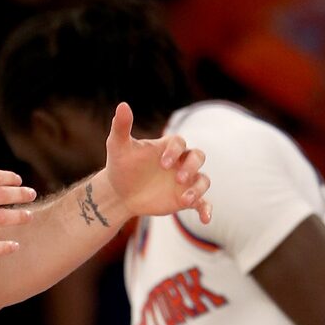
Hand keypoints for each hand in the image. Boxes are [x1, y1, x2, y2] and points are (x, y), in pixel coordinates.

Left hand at [105, 104, 210, 224]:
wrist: (120, 193)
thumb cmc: (120, 165)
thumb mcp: (118, 147)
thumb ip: (122, 127)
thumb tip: (122, 105)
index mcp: (167, 147)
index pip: (179, 142)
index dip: (174, 152)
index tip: (162, 164)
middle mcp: (180, 161)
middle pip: (198, 157)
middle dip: (191, 167)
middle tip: (178, 178)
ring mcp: (185, 180)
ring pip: (203, 180)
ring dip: (198, 188)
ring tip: (185, 199)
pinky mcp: (186, 199)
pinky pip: (203, 202)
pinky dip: (207, 209)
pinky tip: (205, 219)